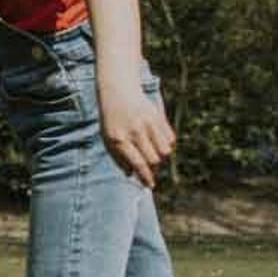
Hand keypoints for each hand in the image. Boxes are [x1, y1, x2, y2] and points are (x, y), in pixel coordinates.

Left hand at [98, 73, 174, 188]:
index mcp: (118, 139)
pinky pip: (170, 139)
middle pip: (153, 160)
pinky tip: (157, 142)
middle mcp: (134, 132)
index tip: (150, 185)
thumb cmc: (111, 120)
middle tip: (150, 170)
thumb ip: (118, 157)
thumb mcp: (107, 138)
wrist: (118, 91)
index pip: (137, 163)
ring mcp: (147, 124)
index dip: (145, 177)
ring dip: (161, 157)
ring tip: (152, 154)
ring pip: (164, 151)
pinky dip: (166, 145)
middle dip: (153, 169)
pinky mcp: (158, 117)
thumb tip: (130, 175)